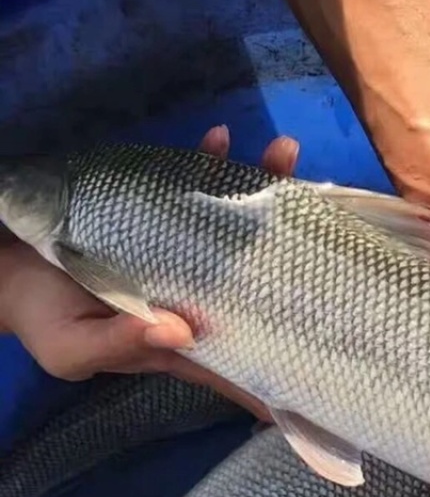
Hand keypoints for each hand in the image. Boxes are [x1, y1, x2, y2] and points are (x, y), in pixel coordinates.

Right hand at [0, 126, 297, 419]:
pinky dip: (209, 164)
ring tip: (283, 152)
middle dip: (294, 253)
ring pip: (235, 228)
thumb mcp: (73, 349)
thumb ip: (122, 343)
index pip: (245, 355)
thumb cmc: (44, 317)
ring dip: (263, 189)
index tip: (331, 357)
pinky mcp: (162, 221)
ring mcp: (185, 256)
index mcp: (184, 339)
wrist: (9, 269)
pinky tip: (219, 138)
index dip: (285, 359)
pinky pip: (195, 192)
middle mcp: (198, 298)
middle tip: (323, 218)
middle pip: (258, 280)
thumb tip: (180, 332)